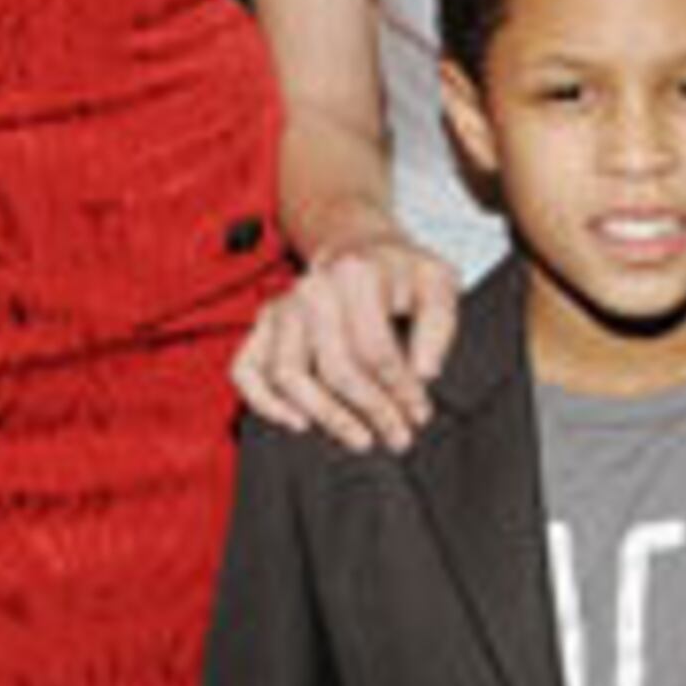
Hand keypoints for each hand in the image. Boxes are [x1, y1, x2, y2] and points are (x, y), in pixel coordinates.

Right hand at [230, 235, 458, 454]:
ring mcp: (282, 307)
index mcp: (355, 275)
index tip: (419, 414)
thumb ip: (439, 324)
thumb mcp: (437, 282)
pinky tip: (298, 422)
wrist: (358, 248)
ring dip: (325, 416)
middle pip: (334, 368)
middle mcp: (311, 289)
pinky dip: (265, 402)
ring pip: (288, 375)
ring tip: (359, 438)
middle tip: (397, 435)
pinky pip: (246, 369)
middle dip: (371, 410)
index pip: (375, 350)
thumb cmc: (399, 272)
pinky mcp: (263, 324)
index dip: (400, 391)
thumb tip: (424, 372)